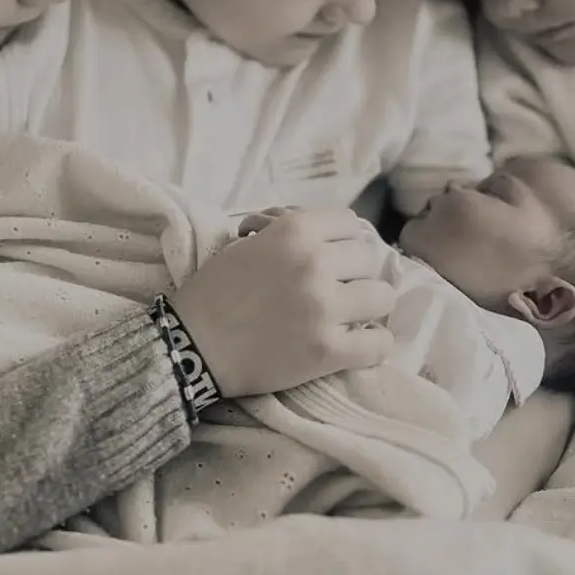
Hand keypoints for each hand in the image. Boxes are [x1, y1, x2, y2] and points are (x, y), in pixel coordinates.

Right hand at [171, 208, 395, 397]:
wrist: (193, 345)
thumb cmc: (215, 291)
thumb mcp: (249, 243)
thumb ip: (288, 231)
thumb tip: (324, 232)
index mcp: (295, 231)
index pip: (349, 224)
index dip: (343, 241)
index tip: (334, 257)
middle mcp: (315, 263)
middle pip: (368, 259)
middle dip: (355, 272)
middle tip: (339, 288)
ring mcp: (324, 308)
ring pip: (381, 297)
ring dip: (368, 307)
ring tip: (352, 316)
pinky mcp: (327, 350)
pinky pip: (378, 344)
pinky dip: (373, 344)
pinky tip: (359, 343)